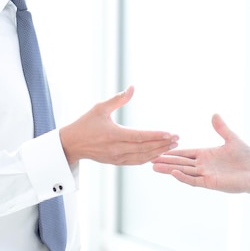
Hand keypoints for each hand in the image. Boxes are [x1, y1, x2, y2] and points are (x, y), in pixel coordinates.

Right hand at [59, 86, 178, 164]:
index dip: (156, 135)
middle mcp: (116, 149)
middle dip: (163, 144)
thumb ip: (118, 99)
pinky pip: (136, 162)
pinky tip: (158, 154)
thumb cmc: (85, 123)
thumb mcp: (100, 108)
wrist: (72, 144)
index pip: (140, 136)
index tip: (170, 133)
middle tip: (177, 139)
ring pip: (142, 157)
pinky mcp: (116, 162)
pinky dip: (149, 158)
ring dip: (158, 152)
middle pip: (145, 148)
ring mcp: (117, 158)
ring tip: (172, 146)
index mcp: (113, 135)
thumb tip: (133, 87)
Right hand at [151, 114, 249, 193]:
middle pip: (180, 162)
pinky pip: (194, 180)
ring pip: (183, 171)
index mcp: (206, 154)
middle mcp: (203, 165)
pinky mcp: (211, 182)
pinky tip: (173, 172)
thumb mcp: (232, 139)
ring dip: (169, 168)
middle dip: (165, 160)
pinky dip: (183, 177)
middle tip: (149, 158)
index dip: (172, 151)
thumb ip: (222, 128)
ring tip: (154, 166)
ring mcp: (206, 174)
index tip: (159, 148)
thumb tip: (214, 114)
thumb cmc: (246, 157)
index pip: (185, 153)